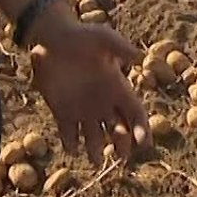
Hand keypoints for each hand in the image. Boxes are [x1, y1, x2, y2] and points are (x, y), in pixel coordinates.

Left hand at [26, 6, 150, 164]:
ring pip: (94, 137)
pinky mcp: (63, 111)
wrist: (53, 38)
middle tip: (121, 158)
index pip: (135, 113)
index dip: (141, 128)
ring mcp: (83, 109)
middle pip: (118, 131)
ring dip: (95, 150)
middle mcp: (103, 102)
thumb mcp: (103, 38)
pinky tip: (72, 148)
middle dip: (122, 145)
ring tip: (95, 161)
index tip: (143, 142)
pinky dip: (70, 143)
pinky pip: (69, 134)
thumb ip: (120, 47)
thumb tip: (138, 58)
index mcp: (117, 87)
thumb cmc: (81, 35)